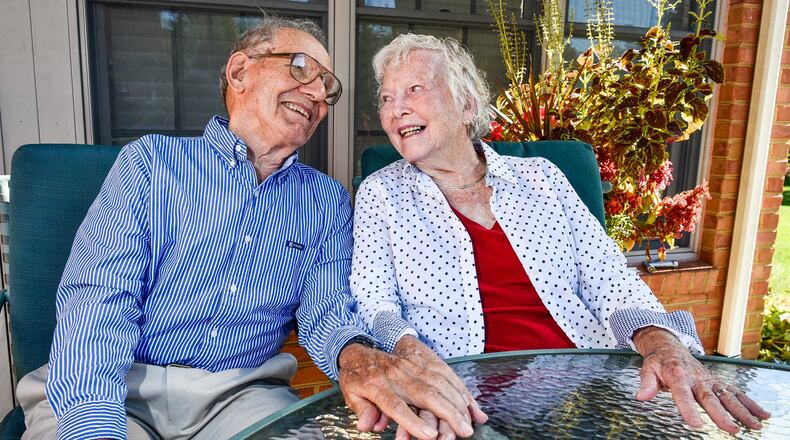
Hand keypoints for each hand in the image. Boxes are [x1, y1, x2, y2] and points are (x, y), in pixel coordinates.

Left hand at [337, 335, 486, 438]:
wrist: (359, 351)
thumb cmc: (357, 378)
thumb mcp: (351, 394)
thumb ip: (362, 410)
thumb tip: (366, 426)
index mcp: (377, 386)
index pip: (396, 406)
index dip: (413, 422)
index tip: (430, 437)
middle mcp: (397, 375)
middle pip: (426, 394)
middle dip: (447, 413)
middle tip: (463, 431)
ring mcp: (411, 366)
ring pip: (439, 382)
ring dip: (457, 402)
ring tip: (469, 421)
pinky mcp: (421, 360)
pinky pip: (444, 372)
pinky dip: (458, 386)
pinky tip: (468, 400)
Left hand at [633, 326, 770, 433]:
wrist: (670, 347)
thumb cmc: (659, 361)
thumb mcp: (648, 368)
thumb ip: (646, 382)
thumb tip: (641, 396)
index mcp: (678, 375)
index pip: (683, 394)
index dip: (688, 408)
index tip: (695, 423)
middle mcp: (697, 378)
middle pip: (710, 398)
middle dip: (721, 414)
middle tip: (732, 429)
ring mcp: (710, 380)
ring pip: (728, 396)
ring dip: (742, 411)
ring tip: (754, 425)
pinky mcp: (717, 382)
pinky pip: (735, 393)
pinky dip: (750, 403)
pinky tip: (762, 415)